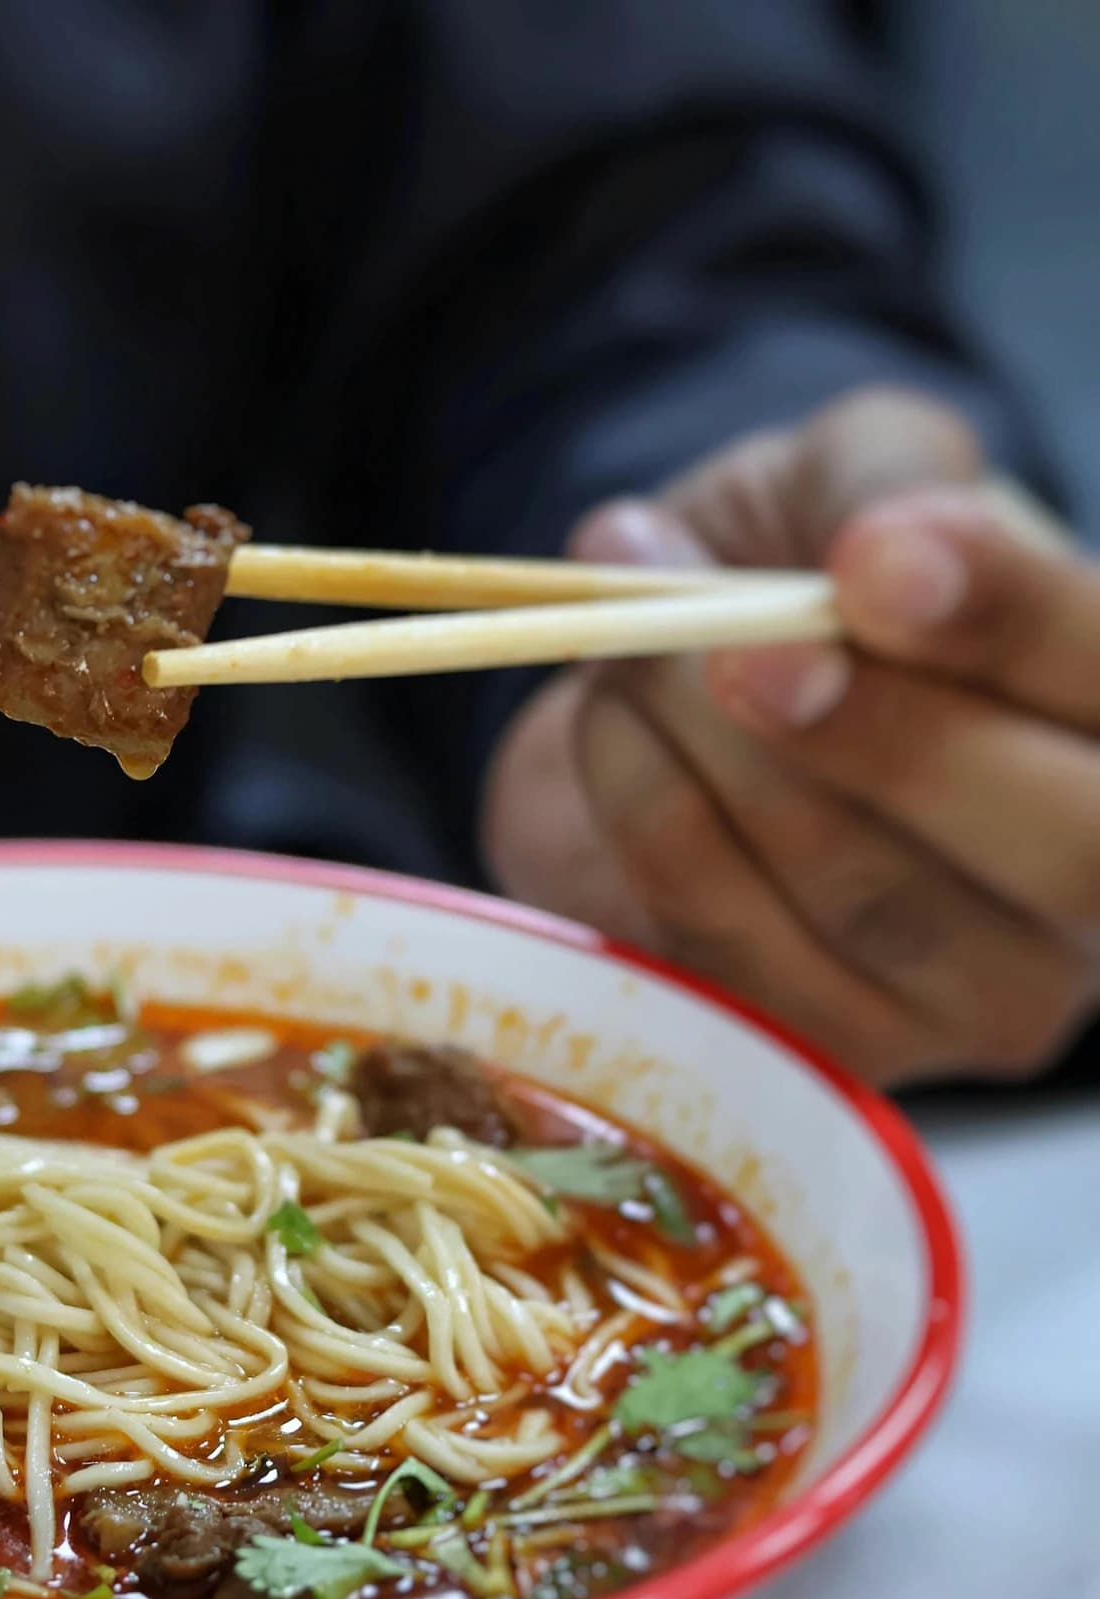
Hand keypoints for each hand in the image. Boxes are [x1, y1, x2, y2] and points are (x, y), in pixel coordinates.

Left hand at [482, 388, 1099, 1086]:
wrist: (670, 697)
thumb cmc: (795, 572)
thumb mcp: (852, 479)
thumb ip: (884, 482)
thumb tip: (870, 539)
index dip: (1009, 621)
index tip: (869, 556)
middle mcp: (1088, 890)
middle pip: (1060, 846)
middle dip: (879, 735)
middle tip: (739, 651)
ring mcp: (968, 996)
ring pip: (862, 890)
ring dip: (714, 751)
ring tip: (635, 648)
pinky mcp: (823, 1050)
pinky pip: (723, 934)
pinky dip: (641, 806)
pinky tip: (614, 723)